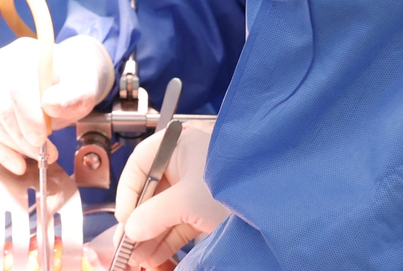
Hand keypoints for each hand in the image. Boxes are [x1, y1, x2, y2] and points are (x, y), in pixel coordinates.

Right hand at [0, 35, 114, 173]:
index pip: (17, 86)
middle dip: (24, 137)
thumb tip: (50, 105)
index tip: (43, 137)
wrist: (67, 80)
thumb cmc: (74, 80)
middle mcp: (1, 66)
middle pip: (2, 107)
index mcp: (24, 54)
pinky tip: (18, 163)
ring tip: (41, 155)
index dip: (28, 116)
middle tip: (46, 152)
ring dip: (17, 146)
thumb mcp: (84, 84)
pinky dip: (3, 152)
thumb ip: (74, 94)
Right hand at [114, 122, 229, 269]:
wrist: (278, 202)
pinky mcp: (207, 207)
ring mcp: (197, 186)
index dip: (128, 192)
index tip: (123, 219)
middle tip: (127, 244)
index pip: (141, 163)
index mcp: (178, 145)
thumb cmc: (232, 186)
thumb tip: (130, 230)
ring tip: (138, 257)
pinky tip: (153, 255)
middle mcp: (185, 162)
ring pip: (165, 210)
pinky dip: (166, 238)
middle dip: (139, 220)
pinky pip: (179, 221)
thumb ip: (153, 215)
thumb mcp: (187, 201)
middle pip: (152, 190)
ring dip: (151, 234)